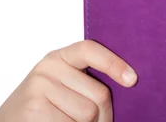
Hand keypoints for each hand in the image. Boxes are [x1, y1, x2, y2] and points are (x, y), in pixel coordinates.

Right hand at [0, 40, 136, 121]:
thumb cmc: (46, 106)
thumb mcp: (65, 85)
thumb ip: (87, 80)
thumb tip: (127, 81)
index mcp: (61, 57)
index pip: (91, 50)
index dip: (114, 63)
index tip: (132, 79)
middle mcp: (48, 67)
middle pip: (99, 94)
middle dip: (103, 115)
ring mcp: (38, 87)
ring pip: (88, 114)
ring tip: (69, 121)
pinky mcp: (33, 108)